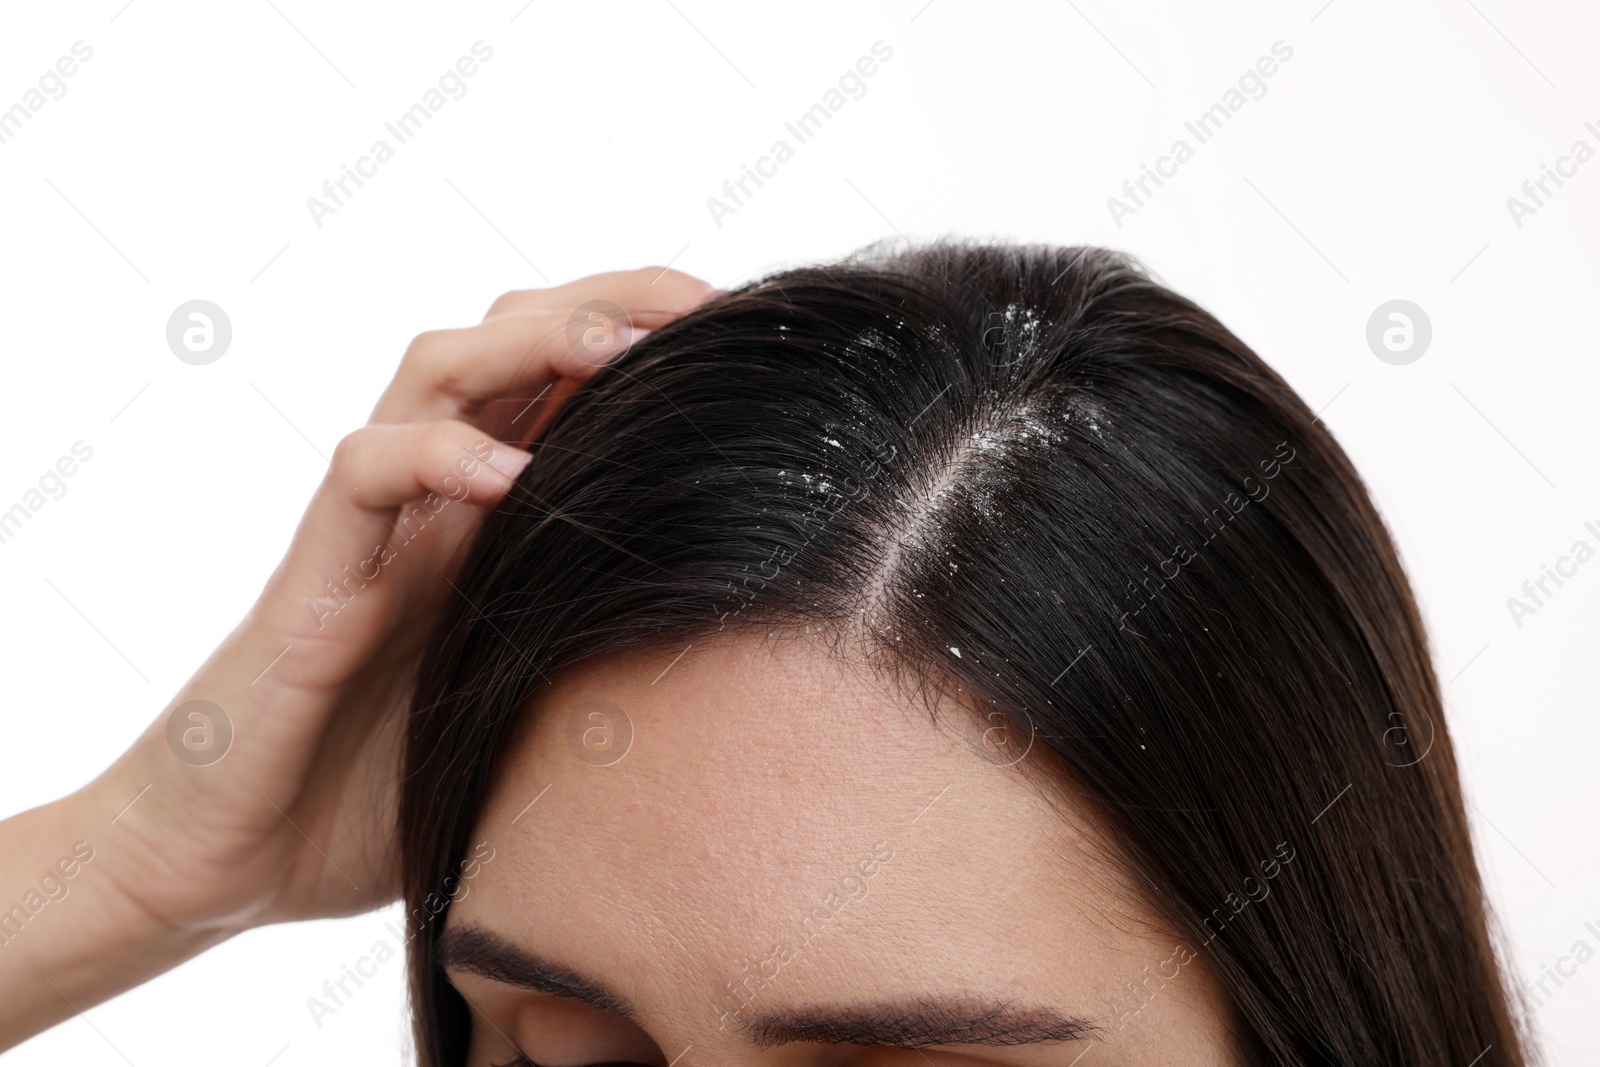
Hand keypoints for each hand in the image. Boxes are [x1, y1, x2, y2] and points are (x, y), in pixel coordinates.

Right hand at [0, 267, 717, 1047]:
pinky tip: (504, 475)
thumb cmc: (378, 792)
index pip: (565, 384)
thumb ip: (593, 658)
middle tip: (703, 301)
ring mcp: (371, 530)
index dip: (647, 338)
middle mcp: (433, 502)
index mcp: (491, 521)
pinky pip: (362, 477)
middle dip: (608, 302)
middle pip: (509, 339)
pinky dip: (433, 456)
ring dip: (528, 343)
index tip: (741, 332)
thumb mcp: (523, 709)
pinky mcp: (314, 580)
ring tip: (617, 351)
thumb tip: (737, 660)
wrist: (231, 859)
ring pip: (434, 374)